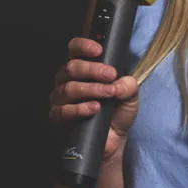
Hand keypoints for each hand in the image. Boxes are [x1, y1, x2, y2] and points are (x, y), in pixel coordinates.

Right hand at [47, 37, 140, 163]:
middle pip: (71, 67)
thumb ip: (128, 84)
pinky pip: (63, 110)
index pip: (74, 50)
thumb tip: (119, 81)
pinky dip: (80, 108)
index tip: (99, 50)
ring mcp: (60, 99)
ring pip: (69, 88)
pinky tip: (94, 108)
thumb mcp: (130, 95)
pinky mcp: (58, 118)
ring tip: (108, 94)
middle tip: (110, 75)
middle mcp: (67, 81)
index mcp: (81, 70)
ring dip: (92, 89)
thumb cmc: (117, 114)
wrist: (113, 141)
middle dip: (93, 70)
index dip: (84, 46)